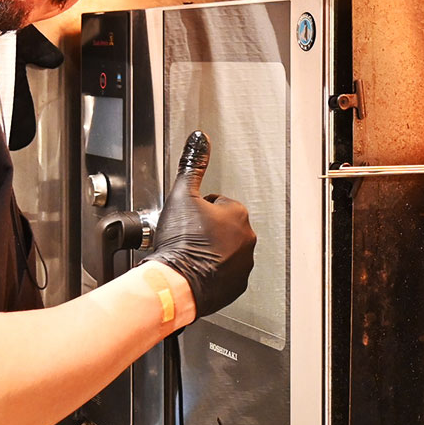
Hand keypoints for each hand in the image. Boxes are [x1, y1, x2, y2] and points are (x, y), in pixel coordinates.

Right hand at [148, 132, 255, 318]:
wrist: (176, 283)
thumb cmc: (181, 242)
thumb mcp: (182, 195)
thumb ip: (193, 165)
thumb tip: (200, 139)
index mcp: (238, 214)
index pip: (217, 203)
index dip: (198, 210)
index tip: (187, 220)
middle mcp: (247, 238)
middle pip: (223, 227)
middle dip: (207, 230)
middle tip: (187, 236)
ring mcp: (244, 263)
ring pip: (225, 249)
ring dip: (211, 250)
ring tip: (191, 254)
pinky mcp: (237, 285)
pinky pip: (225, 272)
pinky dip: (213, 271)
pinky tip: (196, 270)